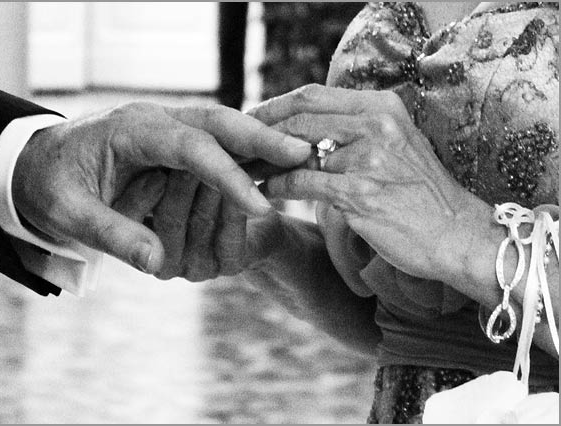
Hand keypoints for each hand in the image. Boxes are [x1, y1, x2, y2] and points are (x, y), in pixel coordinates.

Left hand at [12, 102, 310, 273]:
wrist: (37, 160)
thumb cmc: (50, 185)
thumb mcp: (67, 213)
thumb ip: (112, 236)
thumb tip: (159, 264)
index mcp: (130, 131)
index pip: (192, 147)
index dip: (229, 176)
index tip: (260, 206)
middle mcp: (155, 121)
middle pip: (221, 122)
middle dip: (263, 139)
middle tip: (305, 155)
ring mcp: (166, 127)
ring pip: (224, 127)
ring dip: (259, 142)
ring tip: (296, 156)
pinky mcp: (172, 140)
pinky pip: (216, 141)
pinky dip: (244, 149)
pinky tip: (268, 161)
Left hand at [249, 84, 494, 282]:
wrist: (456, 234)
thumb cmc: (420, 194)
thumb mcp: (395, 146)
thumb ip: (355, 131)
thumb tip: (304, 130)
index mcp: (381, 107)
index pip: (312, 94)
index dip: (275, 106)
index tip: (251, 120)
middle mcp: (376, 124)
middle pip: (298, 115)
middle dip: (259, 129)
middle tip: (235, 144)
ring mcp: (368, 157)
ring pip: (294, 148)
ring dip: (262, 160)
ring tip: (242, 170)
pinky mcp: (359, 192)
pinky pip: (301, 182)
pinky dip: (276, 186)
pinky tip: (264, 192)